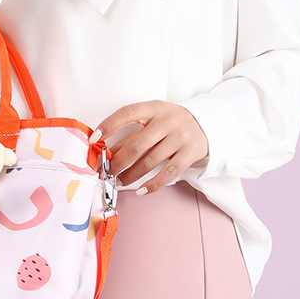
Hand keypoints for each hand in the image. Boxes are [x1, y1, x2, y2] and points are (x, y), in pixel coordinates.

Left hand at [90, 101, 208, 193]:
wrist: (205, 123)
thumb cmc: (170, 122)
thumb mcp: (151, 120)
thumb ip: (131, 133)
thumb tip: (106, 151)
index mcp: (154, 108)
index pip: (127, 113)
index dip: (109, 125)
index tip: (94, 139)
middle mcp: (167, 121)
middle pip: (137, 144)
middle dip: (118, 161)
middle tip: (105, 171)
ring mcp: (180, 137)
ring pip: (150, 161)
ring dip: (131, 174)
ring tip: (119, 181)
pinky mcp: (190, 153)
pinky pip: (168, 172)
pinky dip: (153, 184)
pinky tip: (141, 190)